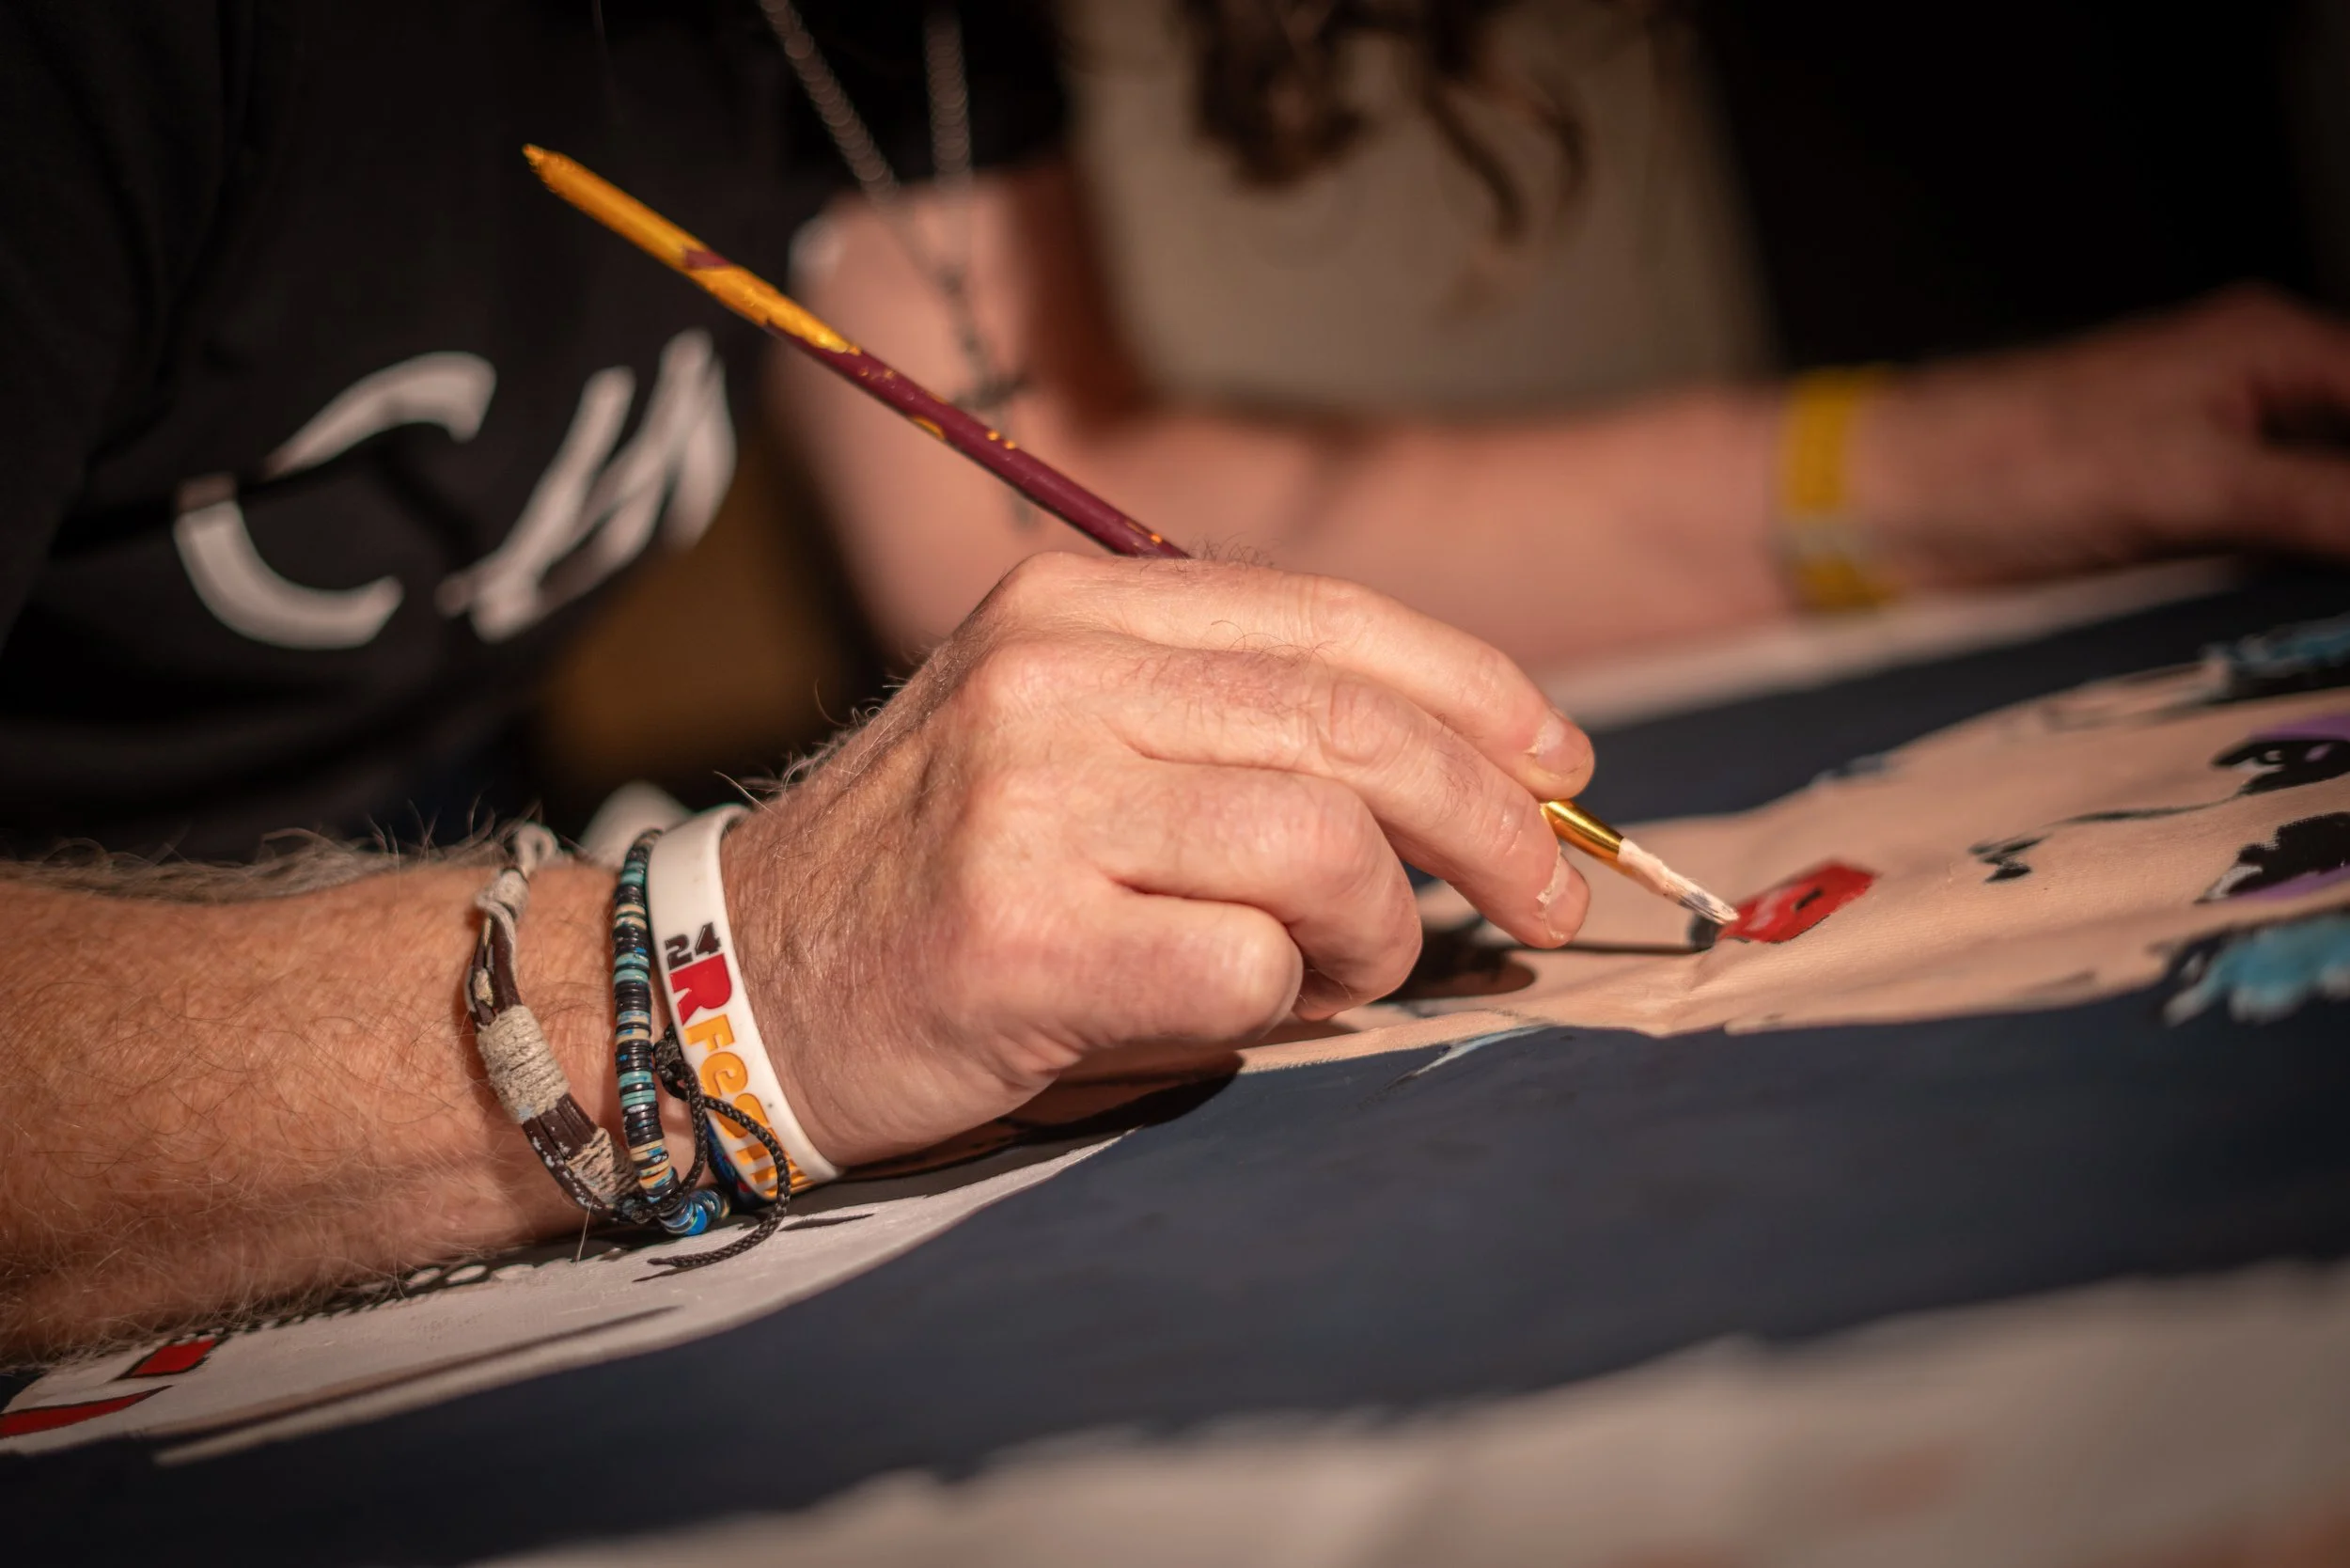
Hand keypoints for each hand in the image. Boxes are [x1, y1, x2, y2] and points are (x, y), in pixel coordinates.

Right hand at [720, 553, 1593, 1164]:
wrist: (736, 983)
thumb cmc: (932, 873)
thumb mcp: (1061, 739)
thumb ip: (1226, 731)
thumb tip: (1458, 787)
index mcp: (1073, 609)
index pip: (1331, 622)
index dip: (1476, 690)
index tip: (1560, 759)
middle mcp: (1051, 681)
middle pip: (1357, 729)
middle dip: (1495, 821)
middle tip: (1549, 896)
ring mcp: (1030, 803)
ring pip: (1324, 849)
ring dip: (1385, 931)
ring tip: (1356, 968)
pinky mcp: (1022, 937)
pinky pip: (1247, 967)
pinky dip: (1282, 1001)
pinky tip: (1243, 1008)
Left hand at [1847, 285, 2349, 586]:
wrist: (1886, 508)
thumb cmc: (2009, 458)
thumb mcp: (2190, 480)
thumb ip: (2321, 500)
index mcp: (2274, 347)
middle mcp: (2258, 395)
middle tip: (2346, 600)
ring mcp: (2221, 462)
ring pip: (2331, 513)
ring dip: (2334, 561)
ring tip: (2329, 620)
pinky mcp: (2182, 525)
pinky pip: (2278, 555)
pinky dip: (2307, 588)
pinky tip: (2315, 629)